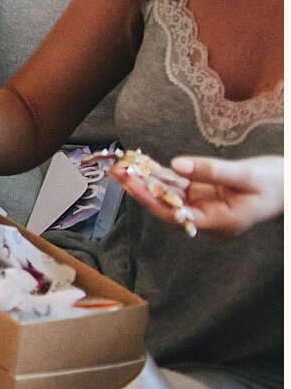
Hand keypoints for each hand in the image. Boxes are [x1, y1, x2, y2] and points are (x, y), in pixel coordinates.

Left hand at [115, 153, 284, 239]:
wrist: (290, 184)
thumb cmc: (275, 183)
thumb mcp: (245, 175)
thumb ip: (211, 171)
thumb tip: (177, 165)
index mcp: (221, 223)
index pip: (177, 216)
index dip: (151, 201)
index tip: (131, 185)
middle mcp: (209, 218)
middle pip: (168, 207)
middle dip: (141, 190)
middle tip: (116, 172)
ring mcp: (206, 206)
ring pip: (170, 195)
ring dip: (146, 181)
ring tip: (121, 167)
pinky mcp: (205, 194)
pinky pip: (178, 186)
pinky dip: (161, 176)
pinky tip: (141, 165)